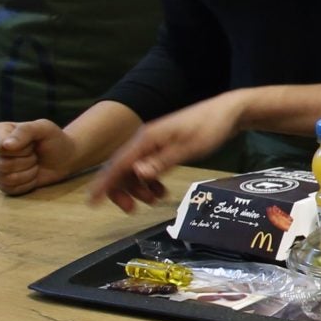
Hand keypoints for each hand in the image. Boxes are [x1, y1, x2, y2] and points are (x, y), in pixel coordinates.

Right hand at [0, 118, 79, 195]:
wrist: (62, 158)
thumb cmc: (51, 140)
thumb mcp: (44, 128)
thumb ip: (25, 131)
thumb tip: (5, 146)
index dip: (21, 149)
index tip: (31, 144)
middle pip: (2, 164)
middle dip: (27, 161)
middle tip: (34, 155)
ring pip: (6, 178)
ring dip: (28, 173)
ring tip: (33, 163)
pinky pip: (10, 189)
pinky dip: (27, 183)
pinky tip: (31, 174)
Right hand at [91, 93, 243, 211]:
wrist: (228, 112)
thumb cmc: (210, 127)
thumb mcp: (189, 147)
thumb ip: (162, 161)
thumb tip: (137, 173)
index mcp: (146, 138)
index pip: (118, 163)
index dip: (104, 184)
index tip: (92, 201)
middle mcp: (145, 140)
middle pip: (121, 168)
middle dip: (122, 190)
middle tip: (131, 209)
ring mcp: (153, 143)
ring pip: (134, 170)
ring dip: (138, 188)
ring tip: (154, 200)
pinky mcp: (162, 147)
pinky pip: (147, 167)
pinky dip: (150, 181)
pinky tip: (161, 191)